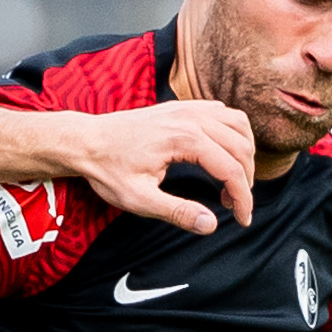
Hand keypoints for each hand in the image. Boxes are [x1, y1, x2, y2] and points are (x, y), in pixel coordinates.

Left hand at [65, 99, 255, 233]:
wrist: (86, 141)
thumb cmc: (107, 170)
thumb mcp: (139, 199)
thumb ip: (177, 212)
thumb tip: (211, 224)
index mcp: (184, 139)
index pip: (232, 169)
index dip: (243, 198)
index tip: (243, 221)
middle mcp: (191, 117)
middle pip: (241, 147)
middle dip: (246, 180)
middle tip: (236, 207)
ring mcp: (188, 108)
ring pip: (238, 124)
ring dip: (245, 153)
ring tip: (234, 182)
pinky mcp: (182, 107)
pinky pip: (223, 113)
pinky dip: (233, 133)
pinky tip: (223, 154)